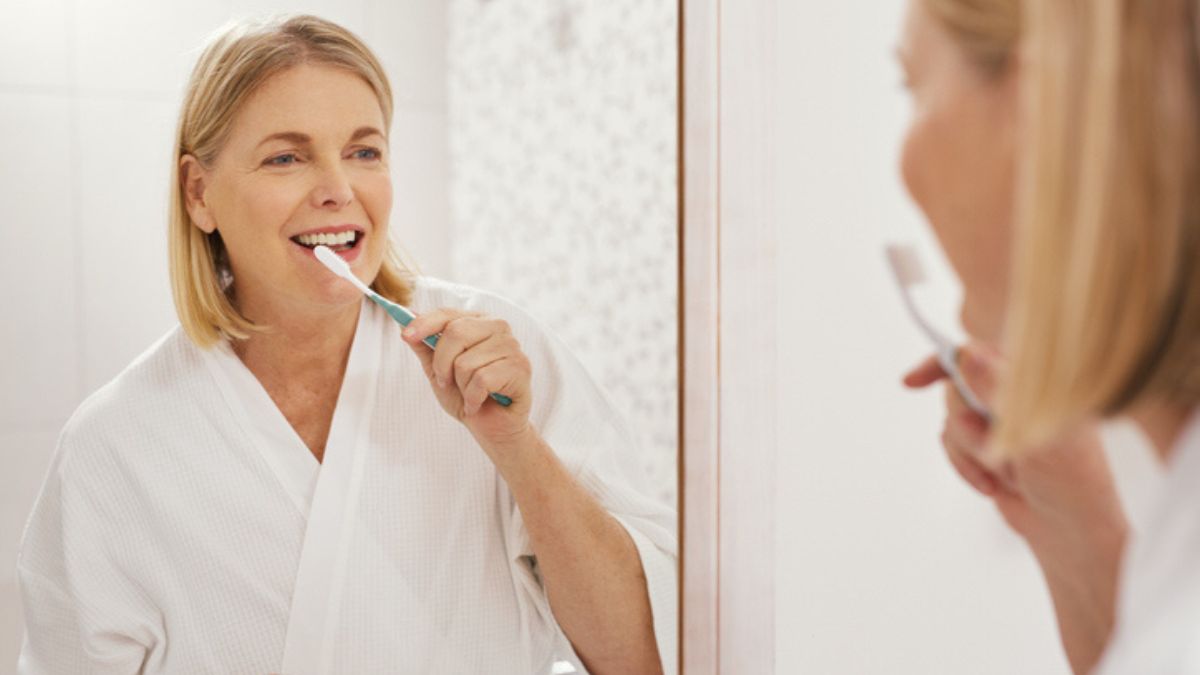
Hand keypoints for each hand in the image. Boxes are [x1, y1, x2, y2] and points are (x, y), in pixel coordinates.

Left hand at [402, 309, 533, 454]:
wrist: (492, 427)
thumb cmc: (467, 395)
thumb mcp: (437, 371)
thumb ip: (424, 347)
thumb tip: (403, 323)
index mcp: (478, 322)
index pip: (448, 314)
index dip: (424, 323)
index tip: (406, 336)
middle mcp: (498, 327)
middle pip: (456, 332)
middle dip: (442, 364)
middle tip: (446, 382)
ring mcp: (512, 346)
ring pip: (466, 361)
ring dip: (461, 386)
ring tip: (471, 394)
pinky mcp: (521, 368)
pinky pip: (482, 380)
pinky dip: (473, 398)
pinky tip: (479, 403)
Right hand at [904, 342, 1126, 672]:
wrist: (1069, 533)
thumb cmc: (1070, 483)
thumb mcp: (1035, 433)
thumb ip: (999, 393)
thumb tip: (968, 354)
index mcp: (1037, 383)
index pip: (980, 354)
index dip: (943, 363)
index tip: (912, 383)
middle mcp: (1016, 397)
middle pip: (958, 390)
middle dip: (968, 427)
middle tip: (995, 451)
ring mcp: (1000, 423)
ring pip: (952, 421)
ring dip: (970, 453)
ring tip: (1004, 474)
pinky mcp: (987, 447)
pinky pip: (952, 445)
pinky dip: (965, 467)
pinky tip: (992, 484)